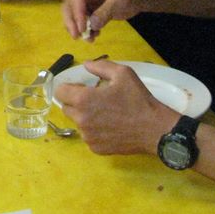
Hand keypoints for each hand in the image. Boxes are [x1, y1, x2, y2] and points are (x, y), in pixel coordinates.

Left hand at [55, 60, 171, 154]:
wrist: (154, 129)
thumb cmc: (138, 99)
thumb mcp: (123, 74)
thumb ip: (100, 66)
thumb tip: (86, 65)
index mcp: (83, 100)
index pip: (60, 92)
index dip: (69, 87)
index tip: (80, 87)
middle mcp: (81, 120)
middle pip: (67, 108)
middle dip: (76, 102)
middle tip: (95, 99)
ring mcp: (87, 136)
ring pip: (78, 123)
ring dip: (85, 117)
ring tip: (106, 114)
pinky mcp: (95, 148)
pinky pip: (88, 136)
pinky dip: (94, 130)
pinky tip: (110, 126)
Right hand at [61, 0, 143, 40]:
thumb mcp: (120, 0)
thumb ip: (105, 12)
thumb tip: (92, 26)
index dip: (77, 15)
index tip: (82, 29)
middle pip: (70, 7)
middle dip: (71, 22)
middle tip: (77, 37)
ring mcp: (88, 2)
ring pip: (75, 16)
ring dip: (78, 28)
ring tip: (89, 39)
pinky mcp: (93, 11)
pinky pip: (84, 21)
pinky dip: (86, 30)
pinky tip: (94, 36)